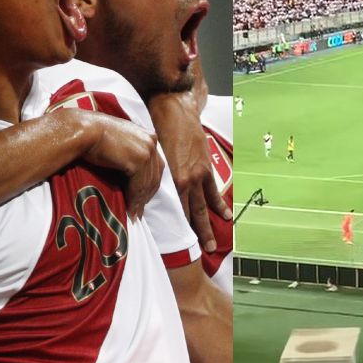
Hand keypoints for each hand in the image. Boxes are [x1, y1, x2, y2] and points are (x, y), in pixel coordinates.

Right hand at [78, 112, 162, 217]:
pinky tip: (129, 208)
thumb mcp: (118, 143)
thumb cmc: (93, 137)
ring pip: (147, 182)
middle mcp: (151, 141)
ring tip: (134, 214)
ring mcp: (147, 150)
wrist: (82, 130)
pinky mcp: (138, 159)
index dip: (149, 184)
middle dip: (147, 195)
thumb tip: (132, 174)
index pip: (155, 165)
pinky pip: (139, 185)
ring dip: (140, 200)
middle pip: (154, 175)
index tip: (143, 199)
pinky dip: (134, 199)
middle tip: (139, 211)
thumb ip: (130, 153)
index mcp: (148, 136)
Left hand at [146, 92, 229, 253]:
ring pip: (204, 206)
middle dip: (197, 234)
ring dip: (209, 225)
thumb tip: (138, 194)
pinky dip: (218, 204)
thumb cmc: (154, 130)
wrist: (173, 110)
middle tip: (202, 252)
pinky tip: (224, 215)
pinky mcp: (206, 167)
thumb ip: (148, 177)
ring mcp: (199, 175)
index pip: (172, 210)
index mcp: (170, 180)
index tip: (174, 245)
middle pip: (192, 213)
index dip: (173, 228)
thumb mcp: (147, 157)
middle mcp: (186, 181)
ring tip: (213, 244)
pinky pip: (213, 190)